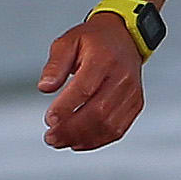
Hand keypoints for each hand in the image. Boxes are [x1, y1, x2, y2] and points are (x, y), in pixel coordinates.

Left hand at [38, 9, 148, 149]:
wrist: (124, 37)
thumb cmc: (95, 40)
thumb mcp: (68, 42)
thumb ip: (55, 65)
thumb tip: (45, 87)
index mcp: (104, 58)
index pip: (84, 88)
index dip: (66, 108)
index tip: (49, 119)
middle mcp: (122, 77)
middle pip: (97, 112)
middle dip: (71, 129)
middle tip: (51, 137)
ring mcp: (131, 93)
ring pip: (108, 125)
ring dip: (82, 138)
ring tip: (61, 141)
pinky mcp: (135, 104)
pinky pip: (117, 129)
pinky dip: (97, 140)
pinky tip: (79, 142)